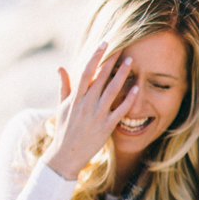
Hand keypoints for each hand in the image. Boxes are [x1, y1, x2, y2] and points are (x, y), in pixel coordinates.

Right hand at [44, 42, 138, 180]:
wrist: (65, 155)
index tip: (103, 43)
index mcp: (75, 98)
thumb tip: (60, 67)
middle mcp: (86, 104)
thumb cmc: (63, 130)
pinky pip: (120, 111)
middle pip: (101, 77)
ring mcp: (96, 115)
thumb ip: (64, 86)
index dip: (95, 56)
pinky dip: (129, 100)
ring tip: (131, 61)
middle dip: (112, 61)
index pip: (86, 71)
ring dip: (122, 75)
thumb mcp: (61, 107)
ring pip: (112, 91)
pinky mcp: (106, 127)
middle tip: (123, 46)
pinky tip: (137, 89)